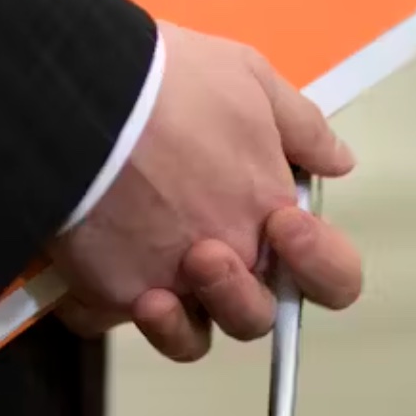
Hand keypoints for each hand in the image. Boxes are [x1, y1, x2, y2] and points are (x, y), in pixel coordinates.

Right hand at [48, 21, 356, 352]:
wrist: (80, 97)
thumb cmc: (168, 81)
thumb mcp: (251, 78)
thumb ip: (300, 129)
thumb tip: (335, 162)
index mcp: (268, 220)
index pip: (331, 281)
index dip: (317, 263)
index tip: (285, 220)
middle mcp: (223, 266)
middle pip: (252, 318)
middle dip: (237, 287)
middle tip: (204, 242)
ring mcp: (162, 286)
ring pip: (185, 338)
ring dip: (178, 316)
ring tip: (150, 263)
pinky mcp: (102, 291)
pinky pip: (103, 316)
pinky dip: (99, 297)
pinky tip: (95, 250)